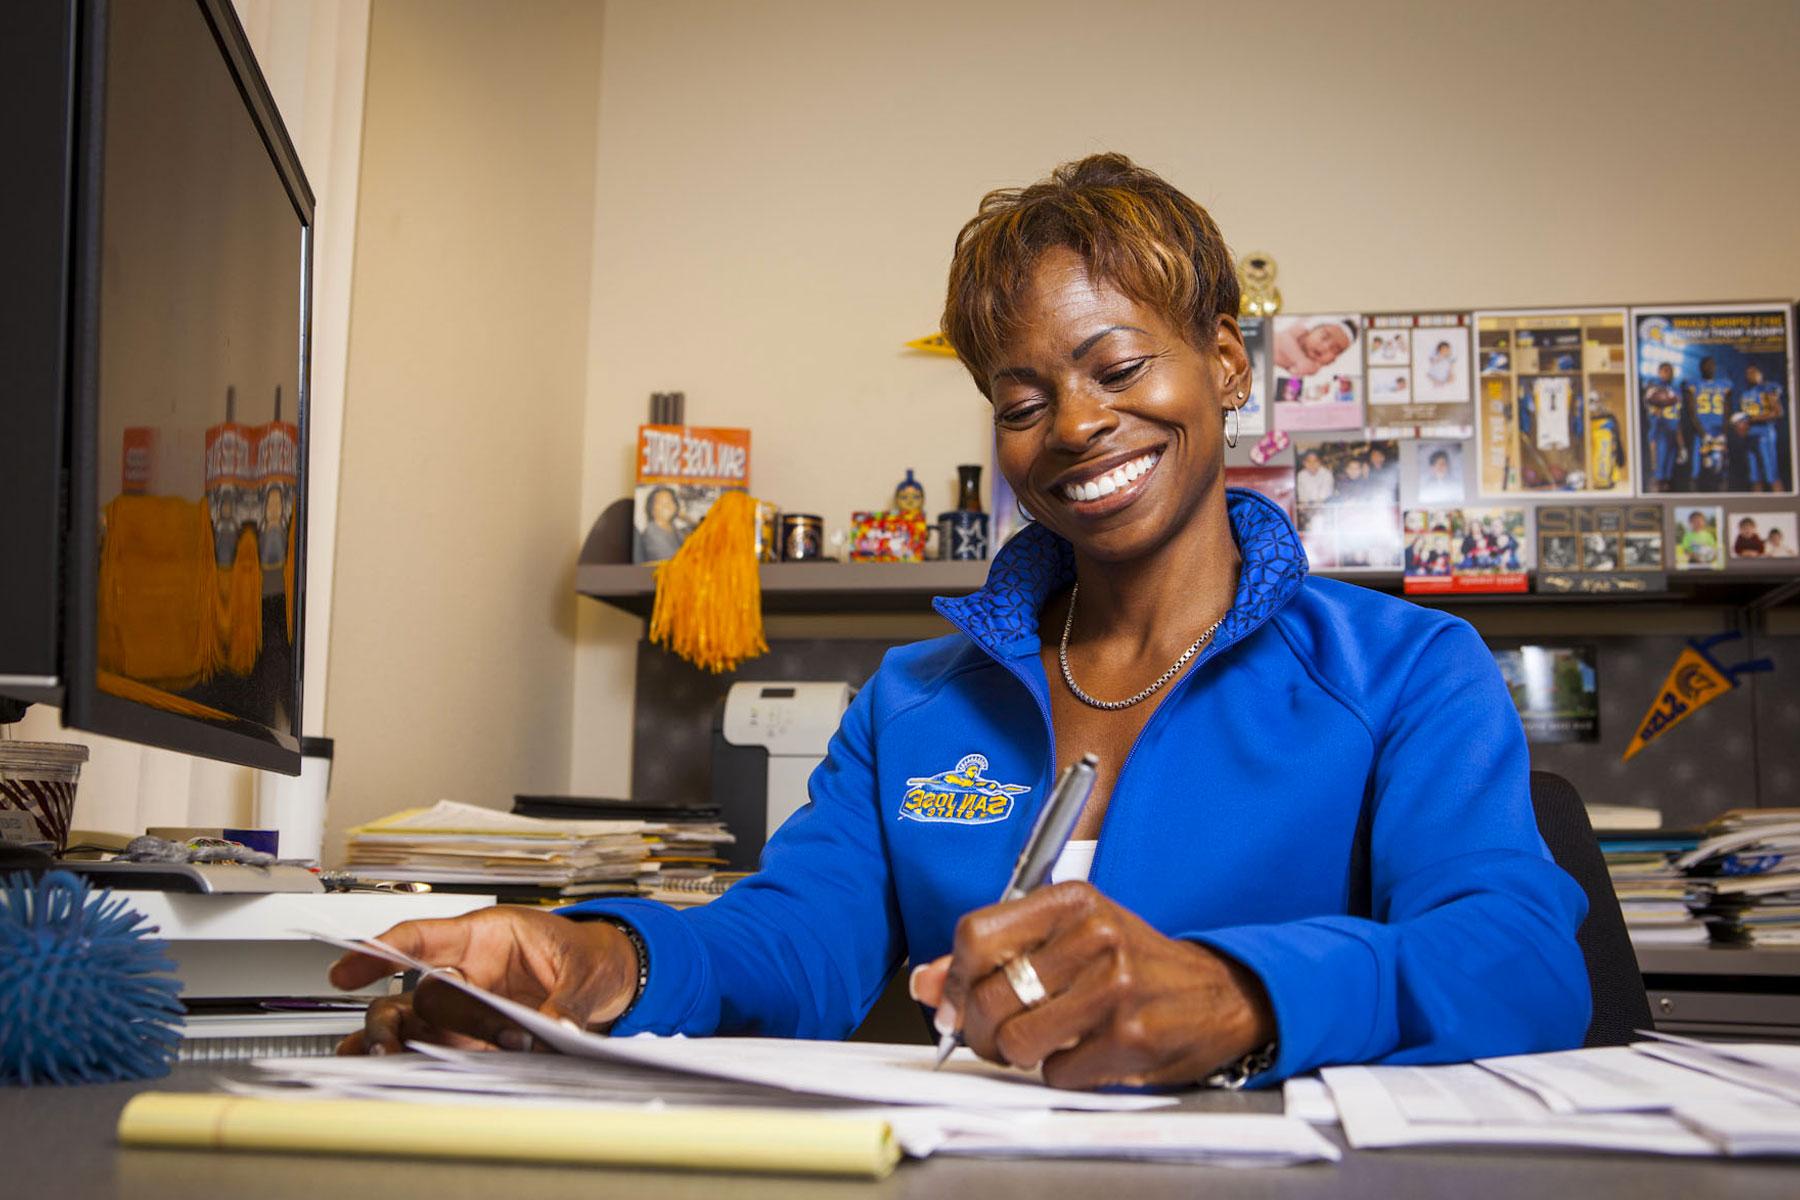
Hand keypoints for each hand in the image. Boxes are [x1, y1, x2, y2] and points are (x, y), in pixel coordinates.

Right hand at [329, 907, 639, 1055]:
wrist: (610, 975)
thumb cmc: (588, 956)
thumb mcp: (586, 970)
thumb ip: (568, 1000)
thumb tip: (556, 1029)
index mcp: (487, 938)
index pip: (423, 938)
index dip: (382, 950)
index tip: (348, 967)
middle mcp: (467, 972)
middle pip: (417, 992)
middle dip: (393, 1017)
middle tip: (386, 1042)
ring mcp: (466, 1007)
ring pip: (414, 1023)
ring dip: (394, 1043)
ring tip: (378, 1063)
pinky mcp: (474, 1038)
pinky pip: (434, 1049)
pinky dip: (409, 1062)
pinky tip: (386, 1076)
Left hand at [910, 882, 1273, 1088]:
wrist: (1218, 994)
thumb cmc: (1132, 962)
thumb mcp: (1067, 938)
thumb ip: (994, 955)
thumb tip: (925, 981)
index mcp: (1073, 899)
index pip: (975, 934)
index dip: (950, 978)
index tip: (951, 1001)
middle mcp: (1096, 935)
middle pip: (988, 995)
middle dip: (976, 1030)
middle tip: (990, 1036)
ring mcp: (1116, 987)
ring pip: (1016, 1040)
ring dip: (1015, 1054)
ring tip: (1038, 1042)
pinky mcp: (1131, 1037)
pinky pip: (1055, 1072)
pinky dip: (1058, 1072)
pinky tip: (1082, 1052)